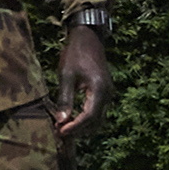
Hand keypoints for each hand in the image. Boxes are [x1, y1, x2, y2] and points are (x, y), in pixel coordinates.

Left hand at [53, 21, 114, 136]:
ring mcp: (108, 93)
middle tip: (60, 132)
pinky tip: (72, 117)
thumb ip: (65, 99)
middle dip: (79, 130)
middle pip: (96, 122)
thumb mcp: (66, 75)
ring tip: (64, 127)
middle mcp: (107, 94)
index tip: (60, 132)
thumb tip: (61, 120)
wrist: (88, 37)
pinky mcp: (105, 92)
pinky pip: (97, 111)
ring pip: (98, 119)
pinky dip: (86, 118)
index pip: (88, 117)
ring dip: (83, 126)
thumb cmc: (75, 53)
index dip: (75, 127)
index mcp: (99, 89)